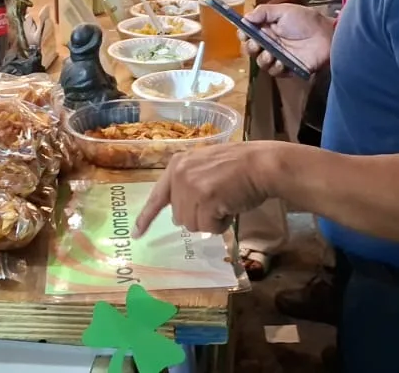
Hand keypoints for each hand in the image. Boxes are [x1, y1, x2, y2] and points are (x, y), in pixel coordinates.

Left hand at [134, 141, 282, 236]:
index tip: (136, 235)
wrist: (262, 163)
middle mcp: (179, 174)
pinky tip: (231, 206)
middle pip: (180, 218)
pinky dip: (221, 224)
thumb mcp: (205, 167)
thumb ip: (188, 185)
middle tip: (219, 200)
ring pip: (193, 225)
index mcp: (177, 165)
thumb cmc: (240, 167)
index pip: (157, 196)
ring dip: (211, 221)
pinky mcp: (204, 199)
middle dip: (200, 216)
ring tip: (226, 201)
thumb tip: (179, 217)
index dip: (146, 218)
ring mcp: (191, 186)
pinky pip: (208, 228)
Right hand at [241, 3, 332, 78]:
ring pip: (260, 62)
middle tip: (257, 44)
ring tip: (271, 54)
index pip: (248, 33)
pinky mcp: (287, 68)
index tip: (244, 33)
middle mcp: (270, 43)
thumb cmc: (306, 20)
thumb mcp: (284, 10)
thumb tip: (245, 18)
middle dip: (251, 47)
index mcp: (267, 28)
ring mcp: (278, 57)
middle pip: (251, 49)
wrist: (326, 35)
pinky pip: (274, 72)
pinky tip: (282, 62)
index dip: (244, 34)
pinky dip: (275, 67)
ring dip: (262, 58)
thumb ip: (263, 12)